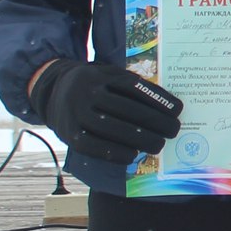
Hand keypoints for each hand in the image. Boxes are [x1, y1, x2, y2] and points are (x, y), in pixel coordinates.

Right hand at [29, 61, 180, 163]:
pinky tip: (133, 155)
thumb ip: (130, 86)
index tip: (178, 110)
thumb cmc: (92, 86)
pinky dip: (116, 152)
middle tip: (174, 131)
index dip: (158, 99)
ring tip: (159, 145)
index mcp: (101, 75)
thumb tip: (165, 107)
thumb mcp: (108, 76)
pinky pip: (94, 146)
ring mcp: (76, 113)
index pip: (134, 87)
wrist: (51, 90)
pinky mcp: (69, 134)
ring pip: (113, 129)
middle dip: (156, 122)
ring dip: (140, 139)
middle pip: (128, 109)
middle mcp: (87, 92)